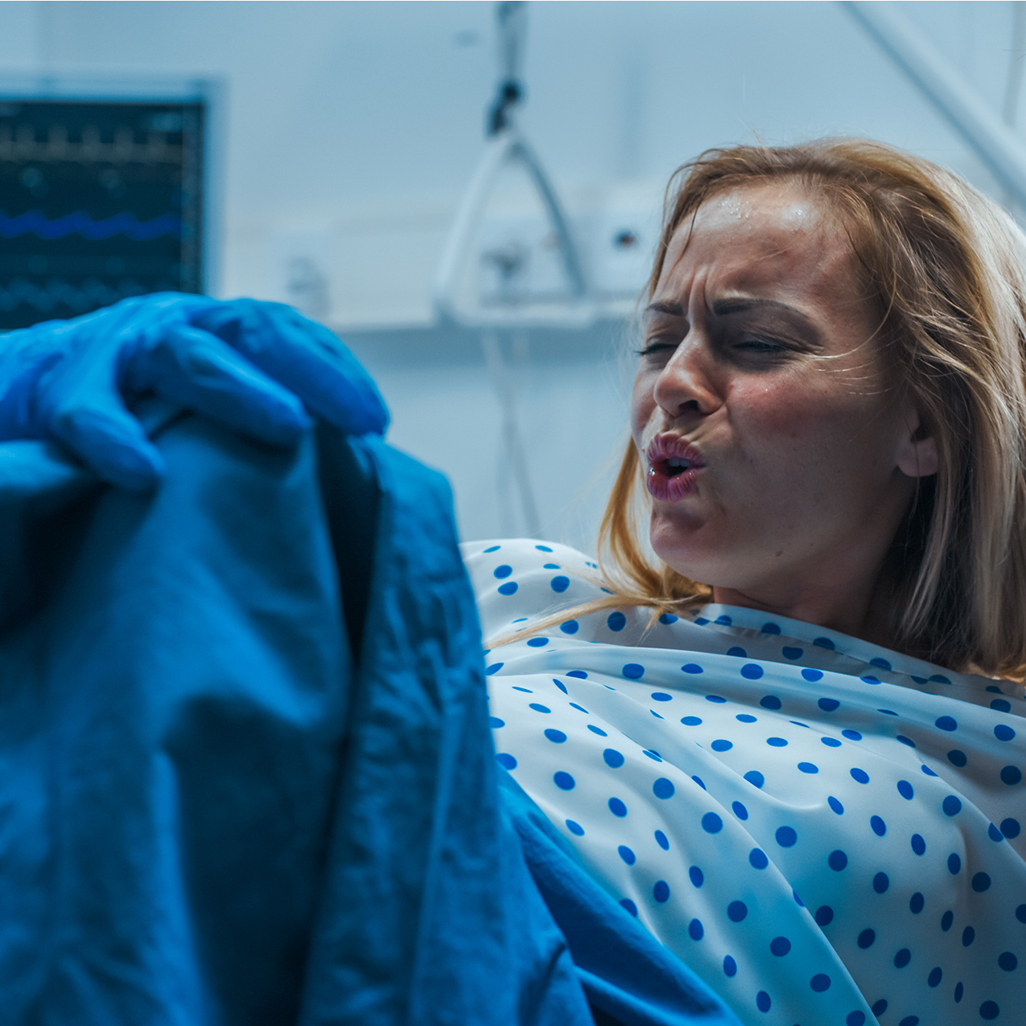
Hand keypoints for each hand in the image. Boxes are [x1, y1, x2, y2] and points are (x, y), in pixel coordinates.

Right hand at [0, 294, 387, 489]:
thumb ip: (252, 423)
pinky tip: (144, 474)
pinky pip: (89, 412)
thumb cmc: (127, 412)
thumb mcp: (199, 408)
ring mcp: (119, 350)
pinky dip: (116, 439)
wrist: (14, 395)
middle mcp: (174, 327)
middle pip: (256, 334)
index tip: (377, 421)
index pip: (290, 336)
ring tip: (290, 425)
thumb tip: (337, 468)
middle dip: (315, 373)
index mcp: (214, 334)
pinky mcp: (56, 389)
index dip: (338, 371)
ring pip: (188, 359)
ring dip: (242, 391)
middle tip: (360, 421)